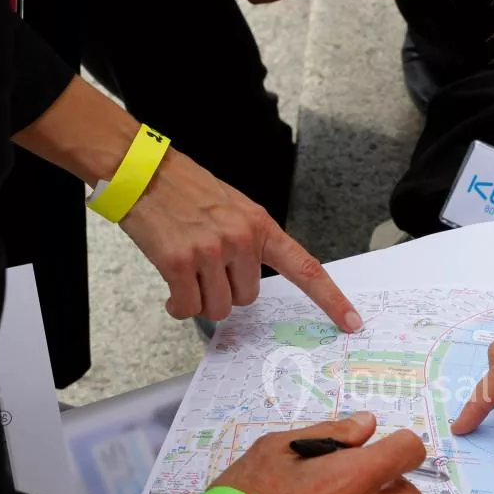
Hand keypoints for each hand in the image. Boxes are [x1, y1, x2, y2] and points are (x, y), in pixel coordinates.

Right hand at [121, 149, 362, 329]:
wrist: (141, 170)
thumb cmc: (185, 189)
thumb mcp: (232, 207)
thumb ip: (250, 241)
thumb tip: (250, 280)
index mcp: (260, 226)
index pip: (305, 268)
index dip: (331, 299)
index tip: (351, 322)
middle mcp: (241, 239)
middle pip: (247, 299)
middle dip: (225, 291)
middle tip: (205, 265)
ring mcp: (211, 251)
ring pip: (218, 308)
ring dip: (200, 299)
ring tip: (186, 271)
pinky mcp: (179, 262)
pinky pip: (188, 307)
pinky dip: (178, 305)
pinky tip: (171, 288)